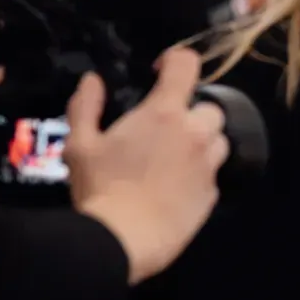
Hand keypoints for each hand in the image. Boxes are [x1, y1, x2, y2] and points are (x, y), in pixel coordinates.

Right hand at [66, 48, 229, 284]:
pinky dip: (199, 173)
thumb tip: (93, 81)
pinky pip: (213, 173)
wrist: (123, 238)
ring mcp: (209, 165)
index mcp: (164, 113)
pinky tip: (174, 185)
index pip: (187, 65)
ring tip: (172, 158)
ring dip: (201, 142)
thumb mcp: (80, 143)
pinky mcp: (213, 193)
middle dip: (190, 113)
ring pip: (219, 141)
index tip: (161, 72)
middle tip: (164, 129)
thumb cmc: (100, 187)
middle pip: (210, 108)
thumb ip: (86, 105)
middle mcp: (195, 134)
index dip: (175, 61)